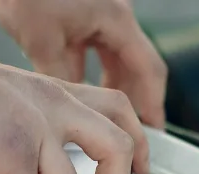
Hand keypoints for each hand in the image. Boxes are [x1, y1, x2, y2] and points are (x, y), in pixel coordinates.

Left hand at [0, 0, 167, 127]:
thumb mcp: (43, 42)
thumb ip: (63, 80)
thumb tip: (75, 112)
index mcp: (116, 20)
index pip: (147, 70)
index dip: (153, 105)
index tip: (155, 133)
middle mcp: (114, 16)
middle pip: (135, 65)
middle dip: (136, 100)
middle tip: (132, 133)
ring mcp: (98, 14)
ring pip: (116, 58)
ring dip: (115, 88)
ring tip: (109, 121)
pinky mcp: (80, 14)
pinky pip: (96, 50)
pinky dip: (94, 74)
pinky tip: (82, 96)